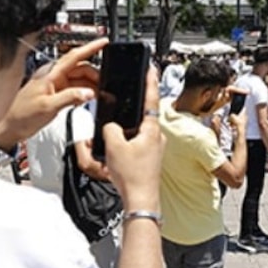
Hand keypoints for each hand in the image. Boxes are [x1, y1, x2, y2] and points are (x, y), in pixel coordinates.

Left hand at [0, 38, 105, 146]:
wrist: (10, 127)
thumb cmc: (22, 115)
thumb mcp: (48, 106)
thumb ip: (70, 97)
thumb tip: (89, 92)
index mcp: (50, 74)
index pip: (74, 56)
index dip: (90, 47)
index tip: (104, 42)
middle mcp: (53, 76)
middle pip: (80, 67)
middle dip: (95, 74)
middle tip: (105, 84)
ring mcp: (56, 85)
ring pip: (79, 78)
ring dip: (90, 85)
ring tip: (99, 93)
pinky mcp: (57, 94)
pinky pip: (75, 88)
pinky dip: (84, 92)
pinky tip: (87, 99)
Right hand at [102, 65, 162, 210]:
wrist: (140, 200)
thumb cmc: (133, 176)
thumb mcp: (114, 146)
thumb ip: (110, 128)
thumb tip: (111, 126)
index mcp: (152, 129)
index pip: (151, 98)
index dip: (150, 81)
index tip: (151, 67)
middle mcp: (157, 136)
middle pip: (143, 115)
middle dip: (132, 109)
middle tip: (125, 101)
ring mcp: (155, 147)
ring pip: (138, 131)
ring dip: (127, 129)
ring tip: (116, 139)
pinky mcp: (149, 158)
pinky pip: (136, 143)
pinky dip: (127, 142)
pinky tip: (119, 150)